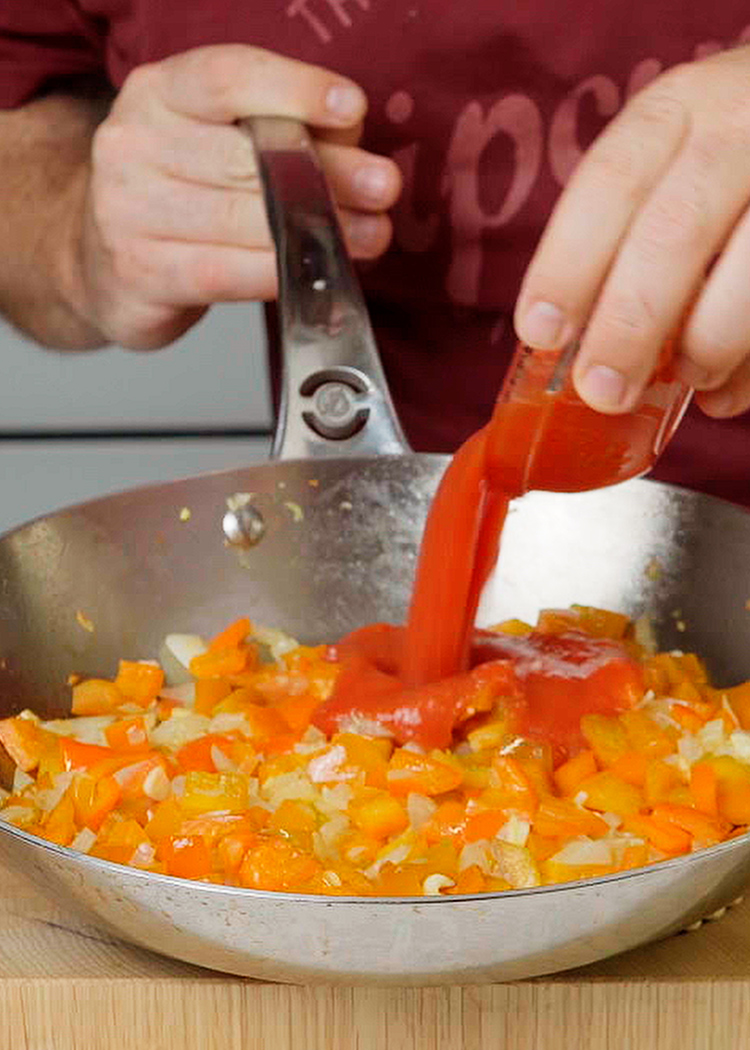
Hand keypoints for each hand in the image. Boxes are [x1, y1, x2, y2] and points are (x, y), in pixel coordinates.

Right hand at [73, 45, 400, 347]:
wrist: (101, 260)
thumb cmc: (181, 193)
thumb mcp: (222, 140)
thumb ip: (286, 132)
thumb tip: (353, 142)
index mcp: (158, 93)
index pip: (226, 76)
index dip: (293, 90)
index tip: (351, 108)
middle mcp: (133, 144)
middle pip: (247, 155)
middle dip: (328, 176)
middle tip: (383, 189)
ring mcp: (129, 212)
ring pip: (241, 218)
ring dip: (317, 232)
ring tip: (370, 237)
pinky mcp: (141, 273)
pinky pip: (224, 273)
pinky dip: (278, 273)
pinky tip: (314, 274)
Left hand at [514, 44, 749, 419]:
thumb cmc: (730, 156)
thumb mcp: (675, 158)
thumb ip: (628, 235)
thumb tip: (580, 351)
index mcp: (679, 108)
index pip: (611, 181)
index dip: (569, 263)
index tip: (540, 332)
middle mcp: (743, 121)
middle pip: (675, 229)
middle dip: (631, 322)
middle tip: (603, 390)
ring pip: (749, 268)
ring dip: (709, 341)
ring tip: (688, 378)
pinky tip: (728, 394)